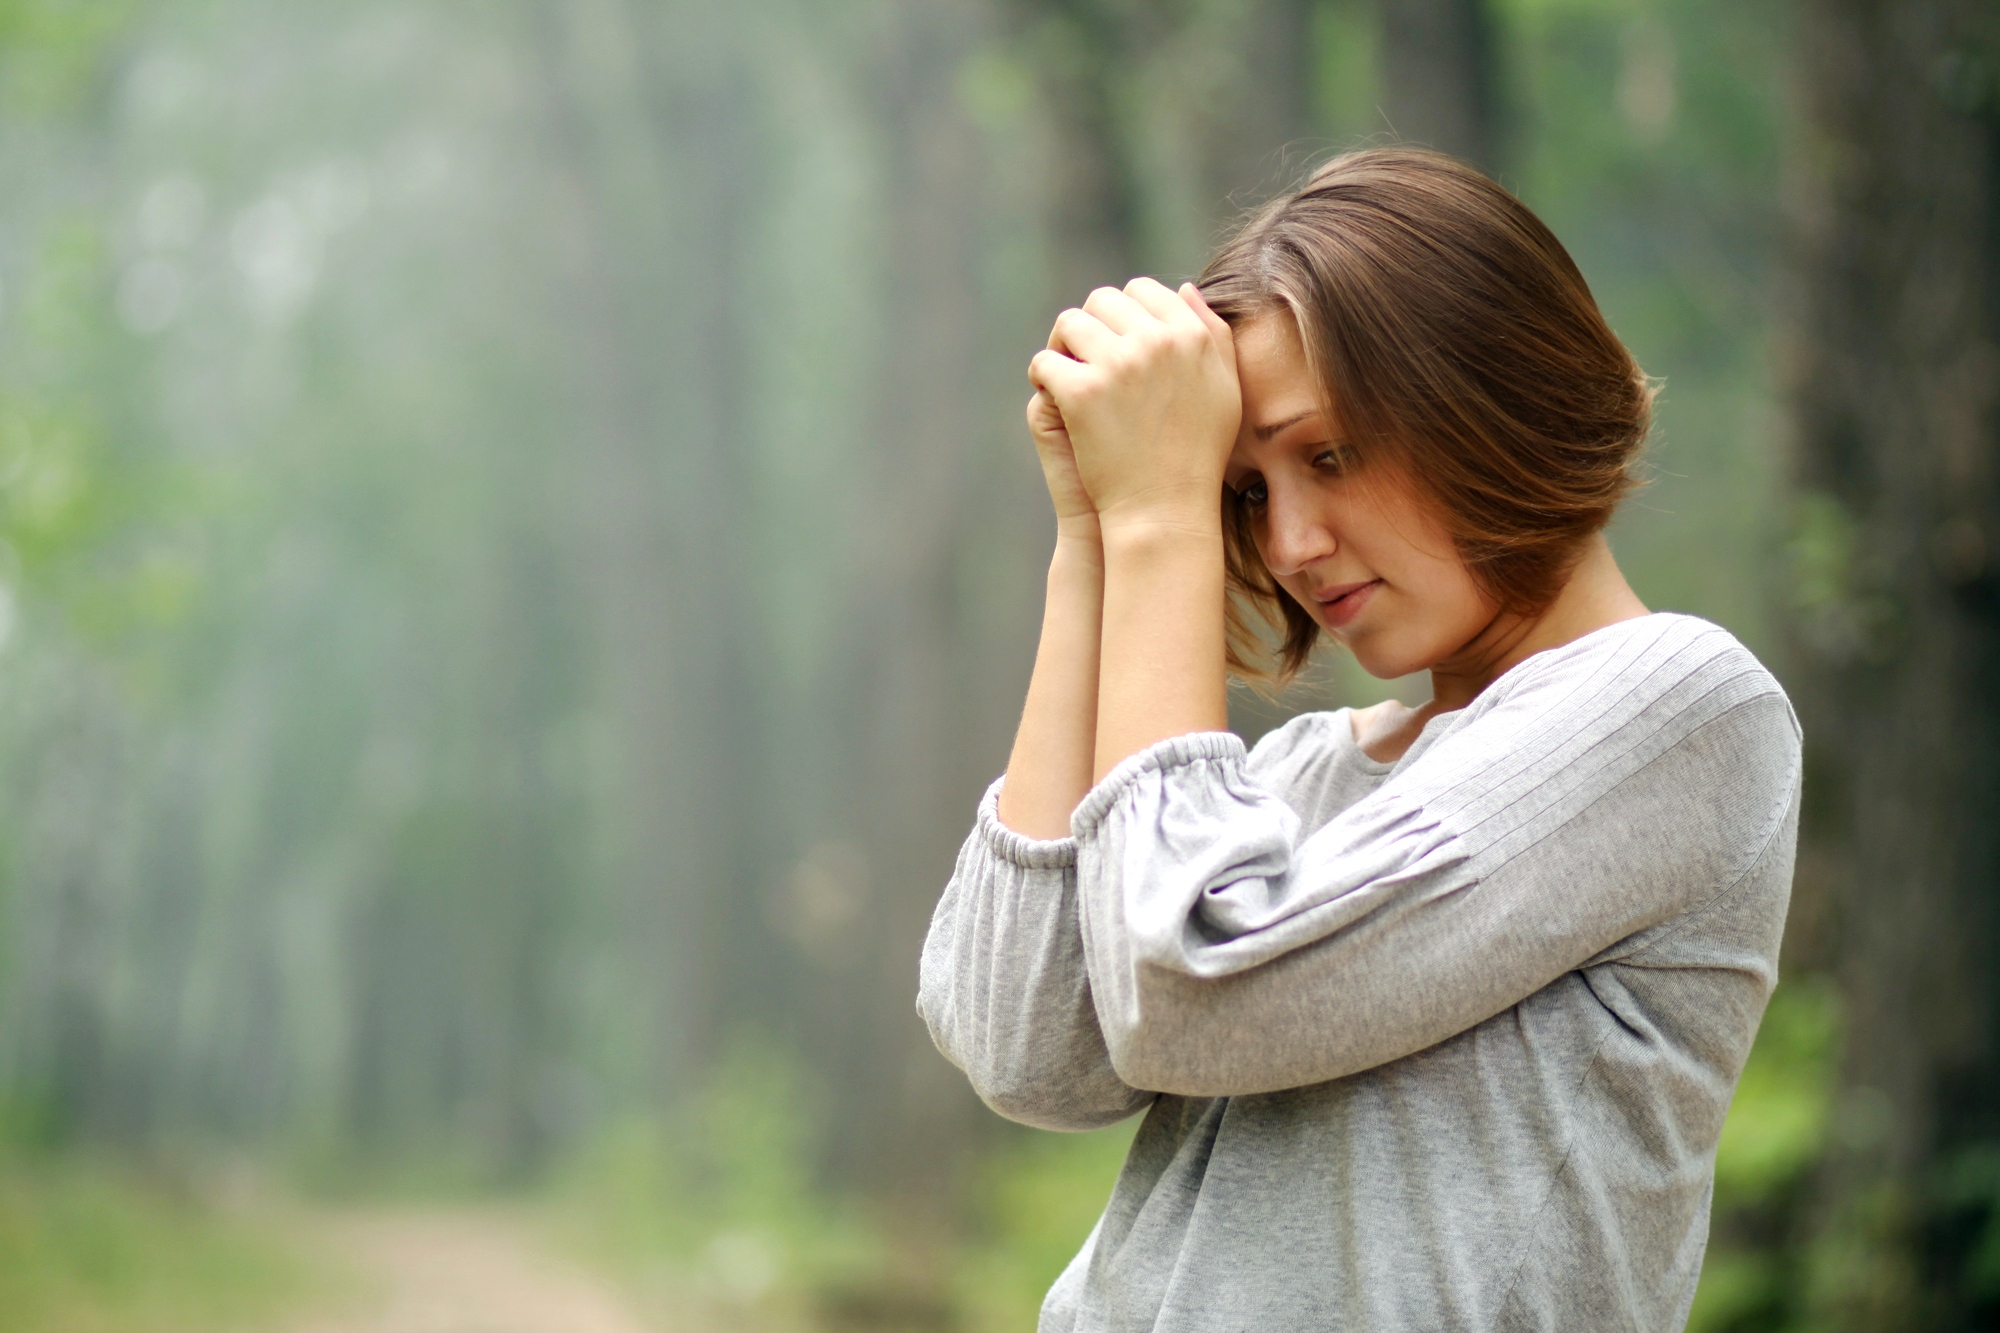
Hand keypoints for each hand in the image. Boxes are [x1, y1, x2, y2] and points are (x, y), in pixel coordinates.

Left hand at [1027, 278, 1239, 534]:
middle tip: (1084, 356)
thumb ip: (1211, 332)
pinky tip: (1052, 396)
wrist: (1165, 509)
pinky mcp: (1081, 392)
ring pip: (1069, 323)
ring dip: (1063, 345)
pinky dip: (1043, 377)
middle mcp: (1155, 341)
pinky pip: (1045, 362)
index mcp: (1190, 335)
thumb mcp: (1224, 388)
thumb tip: (1182, 287)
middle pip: (1102, 300)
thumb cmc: (1197, 454)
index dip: (1124, 312)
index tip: (1115, 341)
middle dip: (1090, 324)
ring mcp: (1116, 364)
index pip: (1143, 290)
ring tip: (1067, 373)